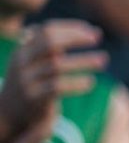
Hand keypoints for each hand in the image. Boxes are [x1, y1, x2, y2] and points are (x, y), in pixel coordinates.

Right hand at [0, 22, 106, 142]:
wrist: (10, 114)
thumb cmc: (32, 85)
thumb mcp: (37, 62)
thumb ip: (53, 48)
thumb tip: (85, 31)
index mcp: (23, 49)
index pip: (47, 31)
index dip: (72, 29)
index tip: (93, 31)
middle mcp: (22, 61)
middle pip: (50, 43)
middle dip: (76, 38)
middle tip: (98, 39)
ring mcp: (26, 80)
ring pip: (57, 65)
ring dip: (83, 61)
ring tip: (103, 60)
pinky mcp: (33, 98)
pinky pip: (57, 87)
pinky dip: (76, 83)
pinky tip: (91, 83)